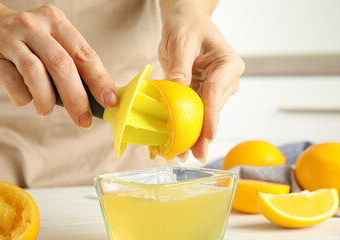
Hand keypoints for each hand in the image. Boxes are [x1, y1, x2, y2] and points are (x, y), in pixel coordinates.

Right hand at [0, 4, 116, 128]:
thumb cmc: (34, 45)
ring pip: (34, 72)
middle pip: (61, 64)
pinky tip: (27, 99)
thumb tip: (102, 100)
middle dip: (76, 97)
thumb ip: (77, 67)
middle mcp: (34, 25)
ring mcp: (10, 38)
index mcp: (57, 22)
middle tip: (83, 119)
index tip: (110, 101)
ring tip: (47, 110)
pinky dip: (23, 97)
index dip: (100, 80)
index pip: (84, 54)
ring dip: (46, 99)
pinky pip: (11, 81)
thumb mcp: (57, 46)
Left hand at [158, 2, 244, 162]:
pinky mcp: (202, 92)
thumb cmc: (187, 25)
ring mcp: (215, 87)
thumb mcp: (181, 42)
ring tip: (182, 154)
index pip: (217, 92)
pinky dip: (185, 124)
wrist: (184, 20)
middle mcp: (225, 79)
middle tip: (194, 154)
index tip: (207, 135)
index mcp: (228, 64)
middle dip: (201, 133)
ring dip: (193, 134)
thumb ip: (180, 67)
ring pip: (204, 114)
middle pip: (212, 109)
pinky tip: (178, 140)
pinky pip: (194, 110)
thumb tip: (177, 91)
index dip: (211, 116)